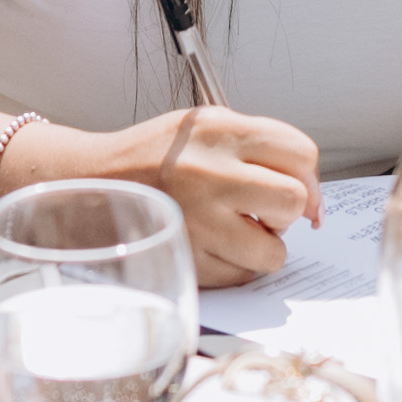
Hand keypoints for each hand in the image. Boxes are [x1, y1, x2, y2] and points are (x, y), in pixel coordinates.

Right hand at [24, 105, 322, 283]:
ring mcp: (198, 222)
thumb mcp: (205, 125)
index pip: (300, 154)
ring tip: (238, 231)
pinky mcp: (186, 261)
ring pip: (275, 251)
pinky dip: (237, 267)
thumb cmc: (154, 156)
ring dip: (265, 246)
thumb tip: (312, 195)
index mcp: (220, 131)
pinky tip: (216, 247)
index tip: (300, 188)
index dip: (309, 176)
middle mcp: (211, 174)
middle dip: (288, 211)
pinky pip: (242, 277)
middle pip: (294, 201)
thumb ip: (259, 146)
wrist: (89, 183)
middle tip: (266, 211)